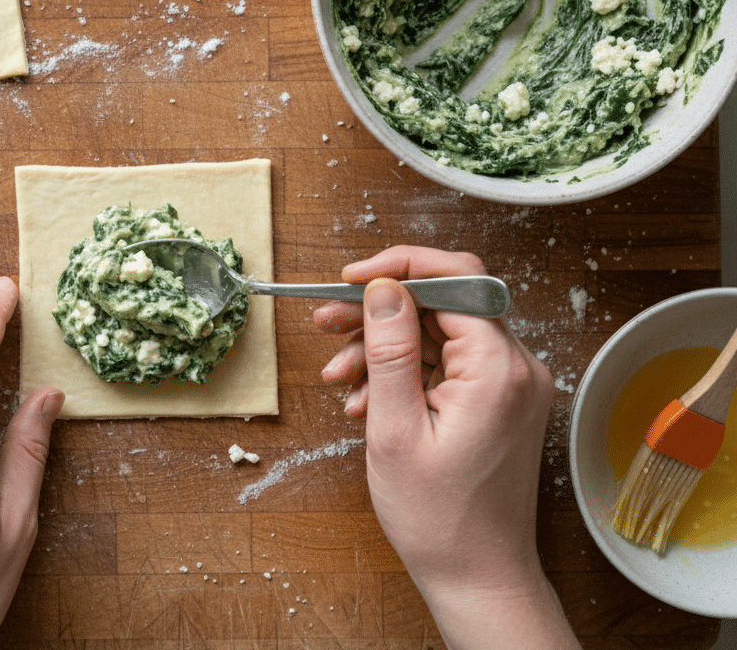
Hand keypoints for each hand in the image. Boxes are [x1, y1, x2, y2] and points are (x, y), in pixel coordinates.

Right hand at [314, 246, 577, 649]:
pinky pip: (446, 366)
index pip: (456, 278)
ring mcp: (510, 386)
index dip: (398, 268)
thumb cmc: (440, 519)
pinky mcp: (498, 403)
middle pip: (444, 303)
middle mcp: (516, 368)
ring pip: (439, 334)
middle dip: (380, 310)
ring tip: (338, 375)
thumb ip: (391, 351)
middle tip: (327, 323)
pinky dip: (404, 373)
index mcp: (499, 369)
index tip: (350, 280)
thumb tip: (384, 289)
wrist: (478, 576)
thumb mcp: (396, 428)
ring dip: (384, 347)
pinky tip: (365, 399)